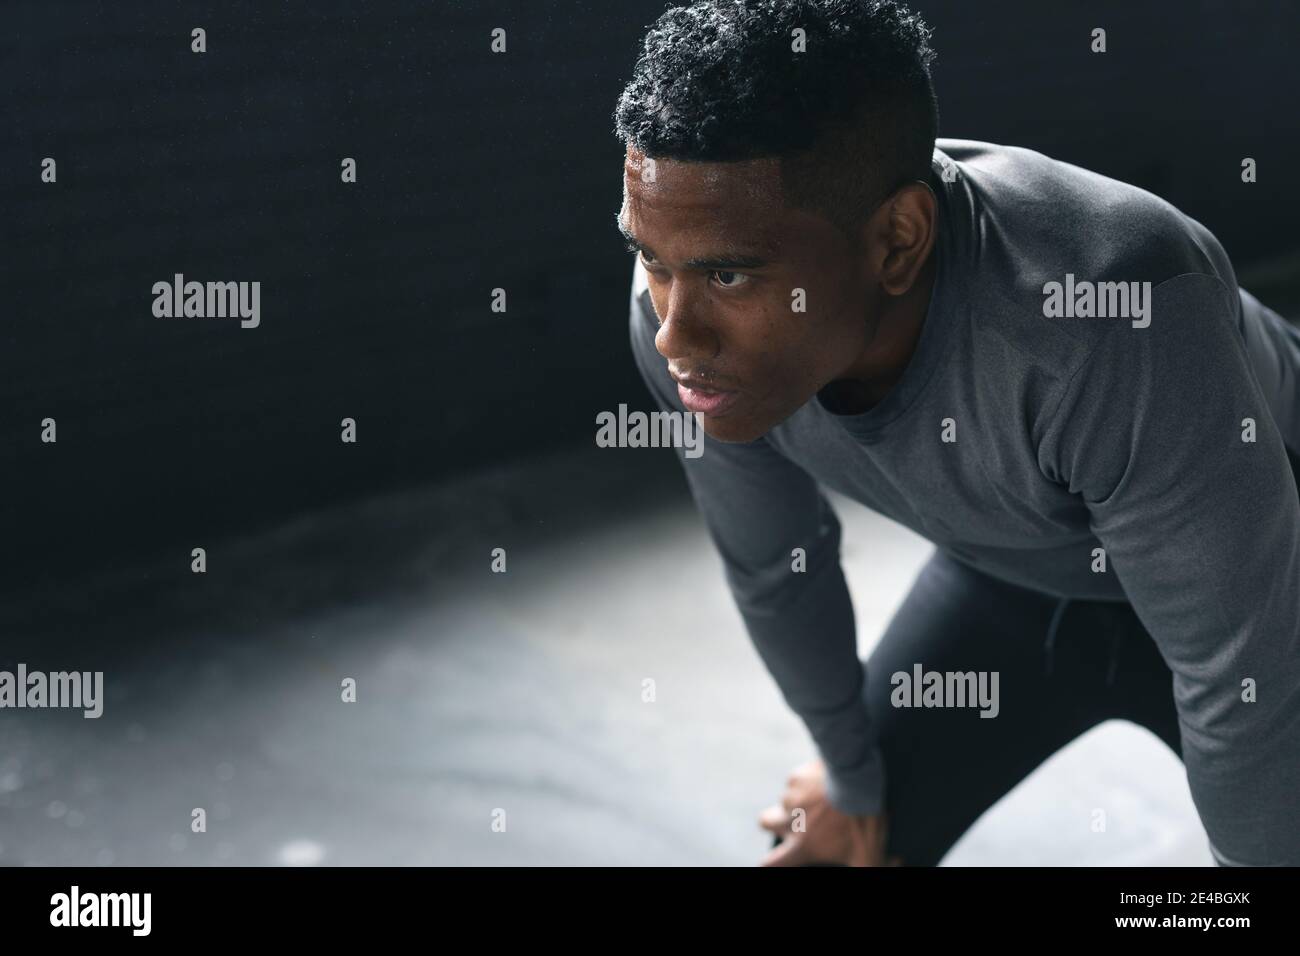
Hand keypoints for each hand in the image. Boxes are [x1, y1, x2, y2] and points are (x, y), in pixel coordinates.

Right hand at [757, 758, 900, 866]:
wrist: (858, 779)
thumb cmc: (863, 821)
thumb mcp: (867, 853)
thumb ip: (872, 867)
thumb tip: (894, 864)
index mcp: (804, 845)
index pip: (770, 863)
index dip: (770, 863)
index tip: (775, 860)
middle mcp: (790, 822)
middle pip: (765, 822)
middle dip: (774, 821)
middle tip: (797, 819)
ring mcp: (791, 797)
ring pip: (785, 799)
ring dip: (799, 799)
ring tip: (823, 797)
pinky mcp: (797, 776)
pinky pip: (797, 779)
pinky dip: (808, 780)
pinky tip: (826, 780)